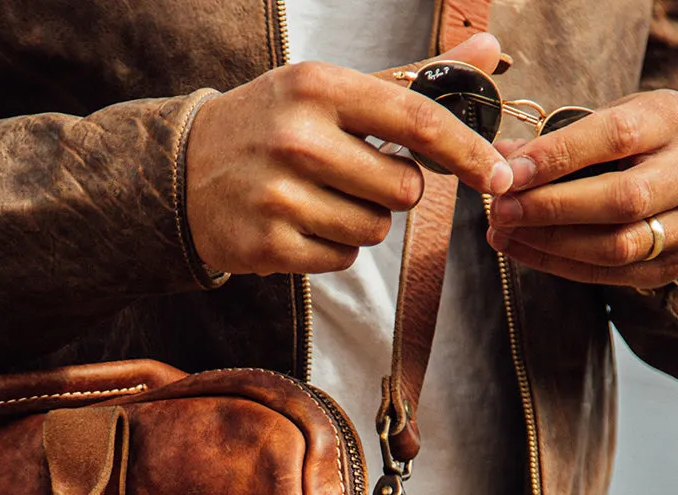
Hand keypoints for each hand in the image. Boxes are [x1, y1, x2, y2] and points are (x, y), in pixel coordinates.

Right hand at [185, 33, 513, 276]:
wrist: (180, 173)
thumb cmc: (267, 126)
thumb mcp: (326, 90)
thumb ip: (409, 78)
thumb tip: (488, 51)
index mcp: (319, 88)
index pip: (415, 120)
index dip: (466, 151)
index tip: (497, 174)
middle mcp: (298, 139)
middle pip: (402, 189)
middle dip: (392, 190)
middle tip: (356, 178)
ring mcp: (280, 196)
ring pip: (374, 230)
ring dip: (361, 223)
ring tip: (321, 202)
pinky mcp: (268, 246)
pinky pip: (341, 261)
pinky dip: (331, 250)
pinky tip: (301, 226)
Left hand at [486, 90, 677, 285]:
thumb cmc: (630, 144)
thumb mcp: (601, 123)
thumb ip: (554, 141)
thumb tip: (498, 159)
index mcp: (675, 121)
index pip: (617, 136)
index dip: (558, 156)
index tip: (509, 173)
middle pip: (622, 199)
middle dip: (550, 208)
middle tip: (500, 209)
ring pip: (616, 246)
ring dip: (549, 242)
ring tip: (503, 232)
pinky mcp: (673, 264)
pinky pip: (608, 274)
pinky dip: (556, 264)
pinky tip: (521, 249)